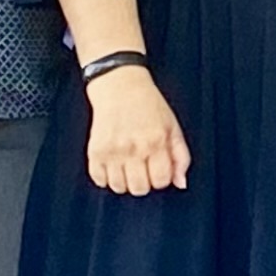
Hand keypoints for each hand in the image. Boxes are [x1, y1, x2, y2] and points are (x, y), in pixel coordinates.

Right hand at [84, 69, 191, 197]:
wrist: (120, 87)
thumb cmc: (149, 106)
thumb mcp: (173, 127)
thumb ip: (181, 157)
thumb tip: (181, 183)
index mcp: (156, 142)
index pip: (161, 181)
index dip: (161, 179)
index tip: (157, 170)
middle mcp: (133, 148)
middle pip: (139, 188)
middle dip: (144, 183)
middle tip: (142, 169)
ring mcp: (112, 150)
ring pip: (118, 187)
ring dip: (124, 182)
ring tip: (127, 166)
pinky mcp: (95, 150)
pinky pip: (98, 179)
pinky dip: (105, 178)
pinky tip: (113, 165)